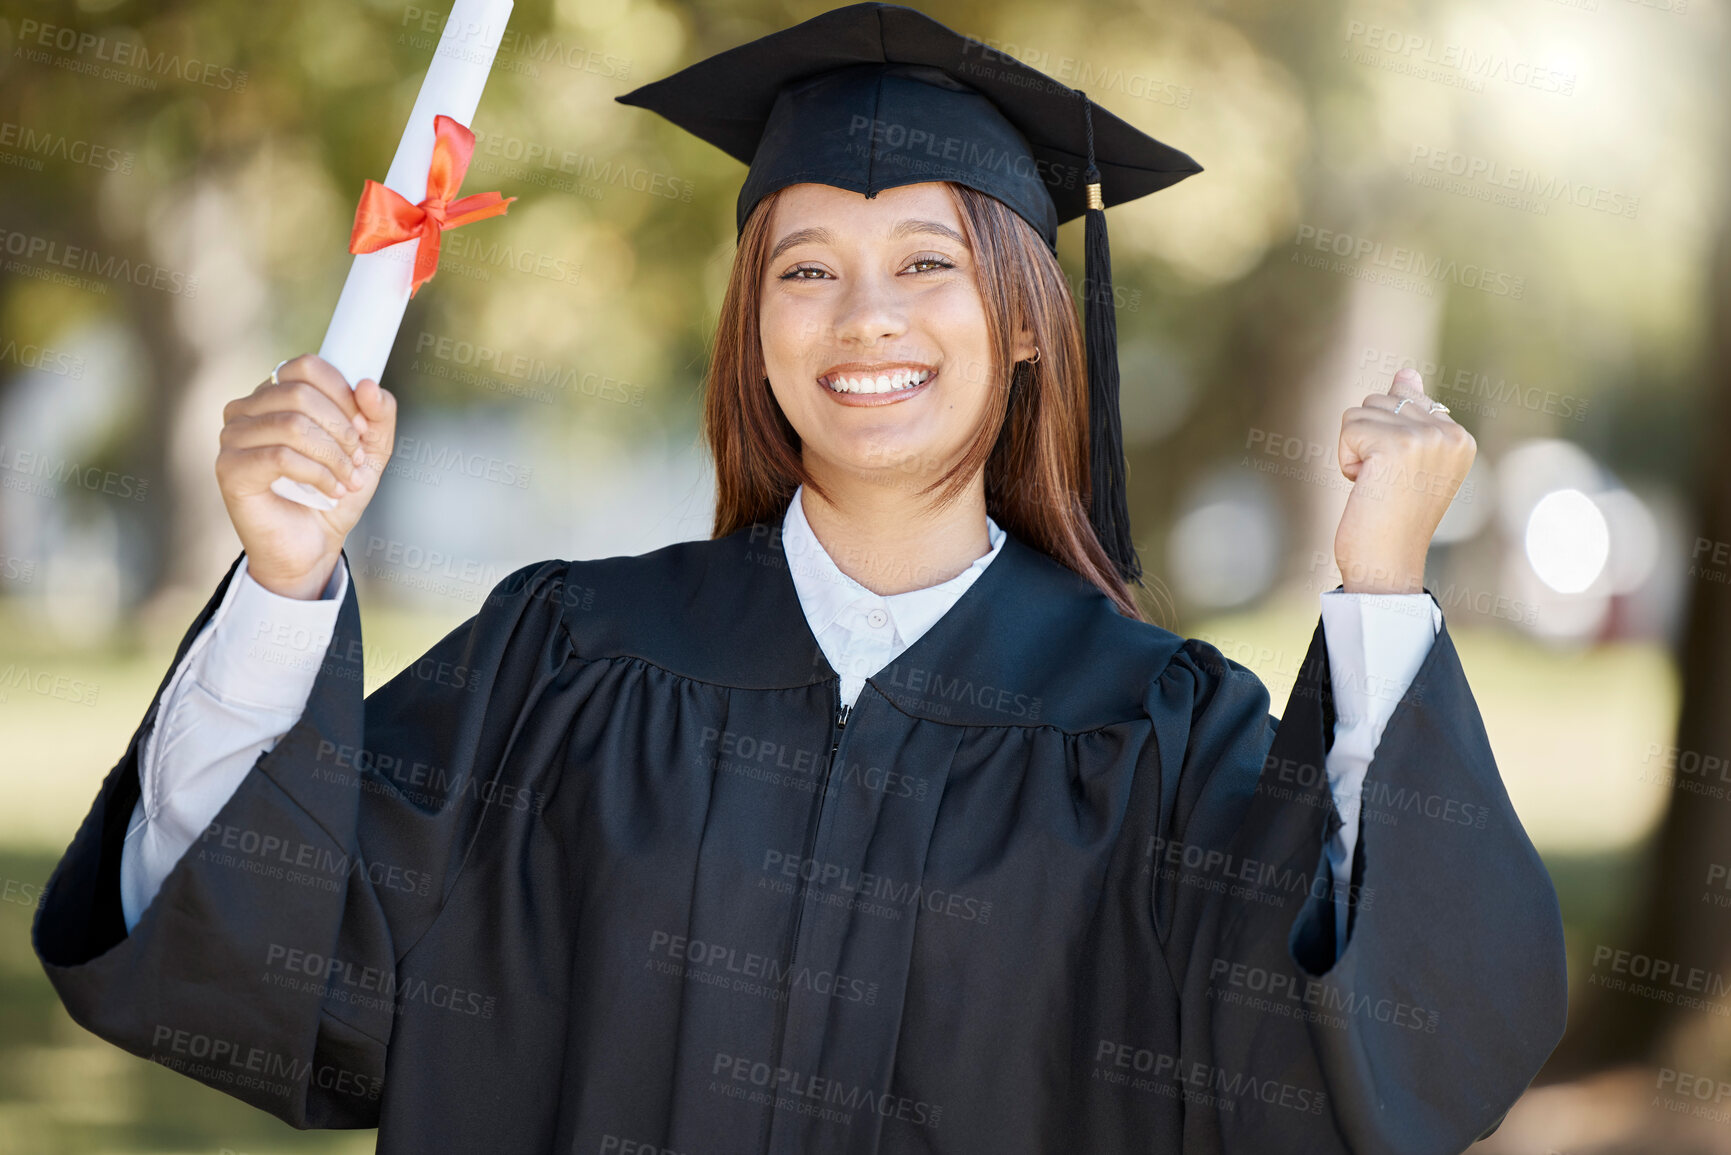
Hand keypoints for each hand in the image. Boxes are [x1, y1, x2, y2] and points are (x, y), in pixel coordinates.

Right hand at [214, 354, 397, 599]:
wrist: (313, 546)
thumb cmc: (334, 495)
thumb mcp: (370, 452)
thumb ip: (378, 416)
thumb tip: (369, 385)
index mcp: (277, 394)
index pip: (306, 366)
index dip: (343, 393)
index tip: (362, 426)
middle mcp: (247, 409)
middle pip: (300, 393)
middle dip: (342, 429)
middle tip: (357, 460)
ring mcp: (233, 437)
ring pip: (293, 424)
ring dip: (334, 456)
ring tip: (347, 480)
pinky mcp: (230, 468)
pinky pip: (281, 456)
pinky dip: (318, 475)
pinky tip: (331, 491)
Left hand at [1333, 368, 1474, 593]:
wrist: (1387, 565)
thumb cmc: (1393, 519)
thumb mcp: (1407, 461)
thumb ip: (1410, 414)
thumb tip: (1405, 371)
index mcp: (1460, 437)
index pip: (1404, 400)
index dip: (1384, 441)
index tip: (1401, 480)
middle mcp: (1450, 433)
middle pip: (1379, 401)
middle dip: (1368, 442)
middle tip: (1386, 485)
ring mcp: (1426, 437)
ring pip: (1360, 412)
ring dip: (1355, 451)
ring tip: (1377, 486)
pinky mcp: (1396, 444)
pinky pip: (1349, 428)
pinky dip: (1346, 460)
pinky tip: (1366, 487)